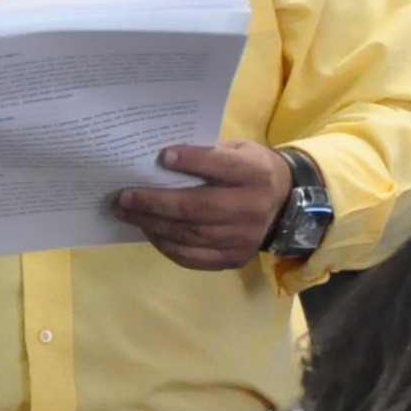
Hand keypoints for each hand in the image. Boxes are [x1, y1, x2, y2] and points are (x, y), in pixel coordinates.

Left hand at [114, 141, 291, 271]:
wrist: (286, 207)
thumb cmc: (251, 171)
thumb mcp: (239, 151)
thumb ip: (209, 154)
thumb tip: (160, 161)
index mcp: (254, 173)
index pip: (220, 166)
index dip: (191, 161)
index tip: (161, 156)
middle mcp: (251, 208)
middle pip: (197, 207)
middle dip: (155, 202)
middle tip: (124, 197)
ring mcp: (243, 238)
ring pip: (191, 235)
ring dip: (153, 225)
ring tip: (127, 214)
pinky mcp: (234, 259)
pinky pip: (194, 257)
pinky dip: (167, 246)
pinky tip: (150, 232)